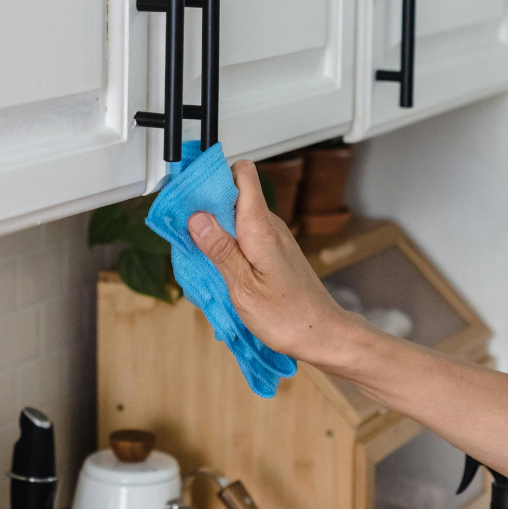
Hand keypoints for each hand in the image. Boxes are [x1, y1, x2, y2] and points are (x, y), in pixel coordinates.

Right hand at [187, 160, 359, 366]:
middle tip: (185, 231)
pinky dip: (228, 243)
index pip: (242, 174)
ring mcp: (273, 237)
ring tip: (199, 253)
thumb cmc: (287, 316)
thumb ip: (220, 249)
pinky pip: (245, 234)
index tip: (189, 192)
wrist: (322, 334)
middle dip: (207, 205)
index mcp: (260, 227)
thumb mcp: (243, 286)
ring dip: (216, 228)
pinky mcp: (274, 251)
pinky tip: (220, 266)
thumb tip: (196, 217)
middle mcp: (269, 225)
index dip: (215, 176)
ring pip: (237, 215)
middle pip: (235, 193)